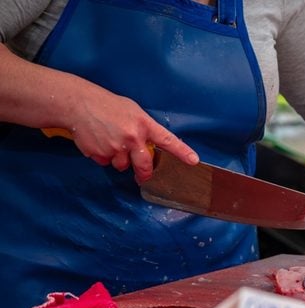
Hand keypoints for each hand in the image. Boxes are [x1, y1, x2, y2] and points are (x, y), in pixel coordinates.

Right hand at [0, 44, 197, 181]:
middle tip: (142, 174)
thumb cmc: (107, 105)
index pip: (167, 140)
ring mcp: (116, 147)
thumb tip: (150, 144)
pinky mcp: (100, 154)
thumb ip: (143, 128)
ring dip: (119, 160)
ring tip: (110, 142)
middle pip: (144, 165)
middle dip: (143, 173)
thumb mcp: (131, 110)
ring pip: (122, 165)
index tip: (194, 160)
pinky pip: (106, 162)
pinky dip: (103, 156)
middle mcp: (132, 137)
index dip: (182, 152)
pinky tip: (98, 141)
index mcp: (143, 124)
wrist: (77, 103)